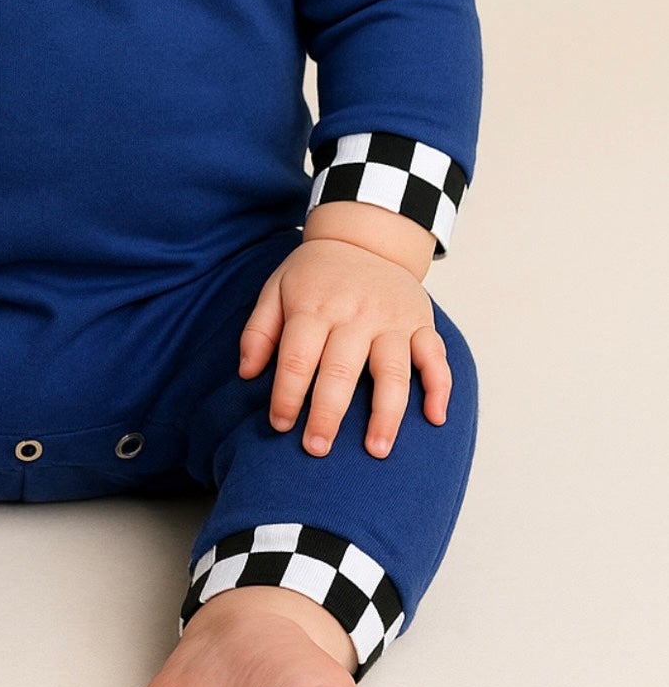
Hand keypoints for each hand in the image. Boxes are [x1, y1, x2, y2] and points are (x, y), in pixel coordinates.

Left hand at [237, 238, 450, 457]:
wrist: (365, 236)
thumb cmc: (315, 273)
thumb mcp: (276, 288)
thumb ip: (259, 330)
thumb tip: (247, 373)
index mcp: (314, 306)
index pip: (297, 357)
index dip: (287, 394)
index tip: (280, 425)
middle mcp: (354, 314)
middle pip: (341, 370)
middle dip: (328, 414)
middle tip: (317, 448)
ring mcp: (391, 319)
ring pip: (392, 370)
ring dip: (386, 413)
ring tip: (376, 449)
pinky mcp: (420, 322)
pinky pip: (435, 356)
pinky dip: (440, 387)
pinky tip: (435, 417)